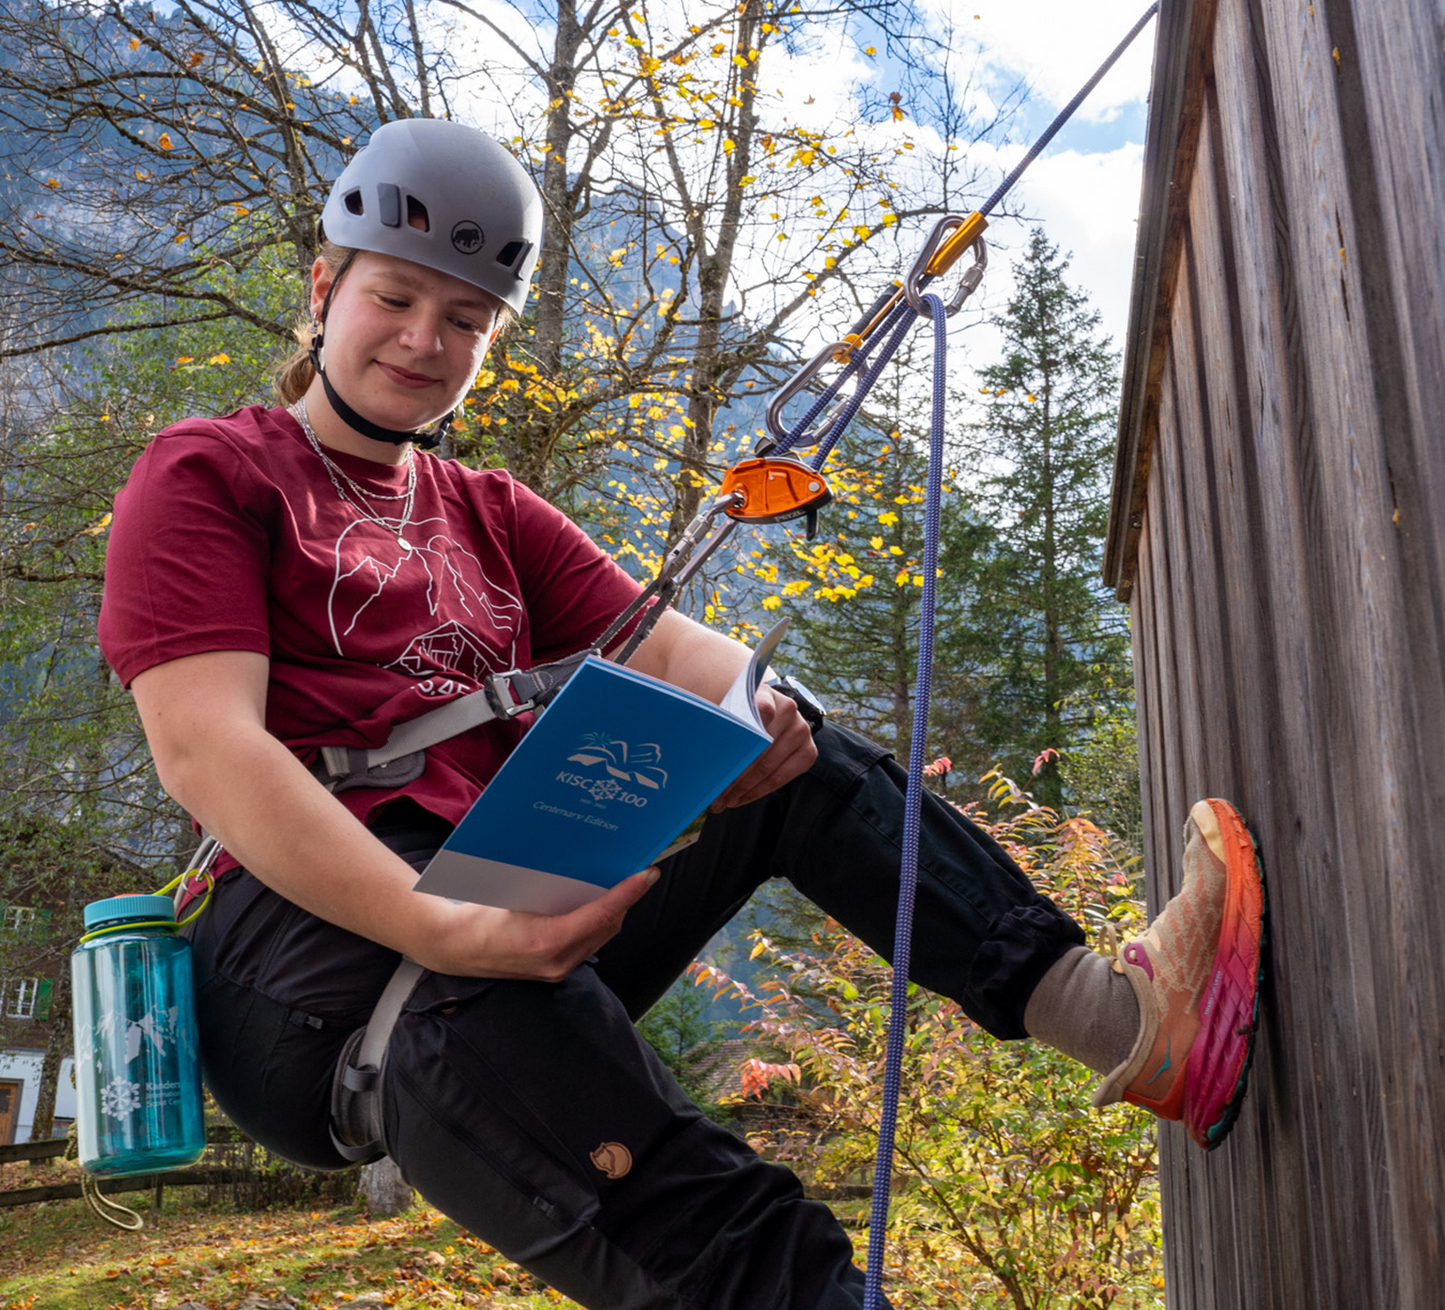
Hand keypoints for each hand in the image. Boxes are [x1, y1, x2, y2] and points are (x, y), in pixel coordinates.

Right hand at [417, 867, 658, 981]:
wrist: (454, 949)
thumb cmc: (480, 915)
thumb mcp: (513, 892)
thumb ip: (551, 886)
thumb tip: (586, 864)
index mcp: (546, 940)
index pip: (600, 914)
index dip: (627, 893)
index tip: (647, 873)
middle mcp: (557, 961)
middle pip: (607, 926)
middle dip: (625, 899)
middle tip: (636, 870)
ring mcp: (557, 970)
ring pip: (600, 936)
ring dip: (614, 911)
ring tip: (622, 884)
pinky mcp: (555, 971)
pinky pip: (587, 944)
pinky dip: (597, 923)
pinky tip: (597, 903)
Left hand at [710, 684, 816, 810]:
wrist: (768, 710)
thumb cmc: (743, 715)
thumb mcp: (732, 709)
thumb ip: (725, 723)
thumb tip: (705, 750)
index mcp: (767, 694)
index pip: (758, 710)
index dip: (743, 731)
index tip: (723, 753)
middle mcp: (789, 710)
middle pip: (759, 748)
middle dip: (734, 774)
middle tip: (714, 793)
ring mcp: (801, 731)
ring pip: (768, 767)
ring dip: (744, 788)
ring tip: (724, 801)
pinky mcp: (808, 752)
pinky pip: (781, 778)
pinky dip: (759, 791)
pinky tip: (742, 797)